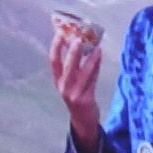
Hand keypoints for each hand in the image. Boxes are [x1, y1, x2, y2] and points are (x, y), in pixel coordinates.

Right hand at [48, 26, 101, 152]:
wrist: (83, 119)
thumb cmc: (78, 94)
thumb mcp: (71, 81)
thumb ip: (73, 65)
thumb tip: (79, 41)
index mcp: (58, 80)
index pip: (53, 61)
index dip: (56, 46)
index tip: (60, 33)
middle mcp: (63, 87)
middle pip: (67, 66)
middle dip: (72, 52)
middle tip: (78, 38)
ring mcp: (74, 94)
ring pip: (82, 73)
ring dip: (89, 58)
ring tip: (95, 47)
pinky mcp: (85, 99)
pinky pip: (92, 79)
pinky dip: (96, 66)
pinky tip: (99, 56)